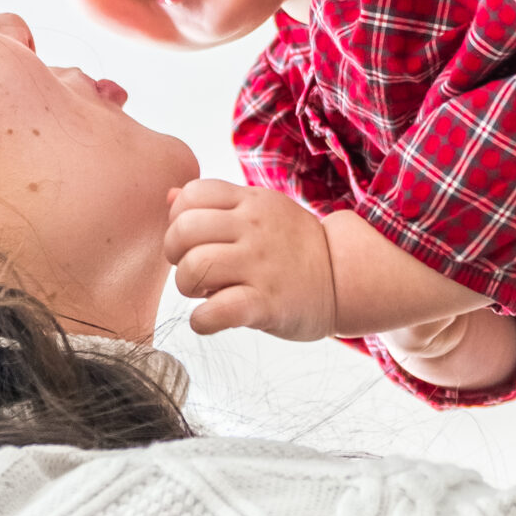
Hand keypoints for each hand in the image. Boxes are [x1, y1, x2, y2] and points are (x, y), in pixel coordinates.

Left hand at [164, 178, 339, 338]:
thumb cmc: (294, 247)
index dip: (178, 219)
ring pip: (194, 268)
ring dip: (187, 286)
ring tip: (204, 293)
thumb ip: (217, 203)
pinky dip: (202, 320)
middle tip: (193, 270)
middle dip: (175, 255)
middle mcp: (255, 228)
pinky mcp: (267, 304)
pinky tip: (209, 319)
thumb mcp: (261, 210)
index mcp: (251, 201)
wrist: (346, 278)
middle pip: (184, 230)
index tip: (193, 241)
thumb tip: (169, 197)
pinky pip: (216, 311)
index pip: (191, 195)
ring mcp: (262, 266)